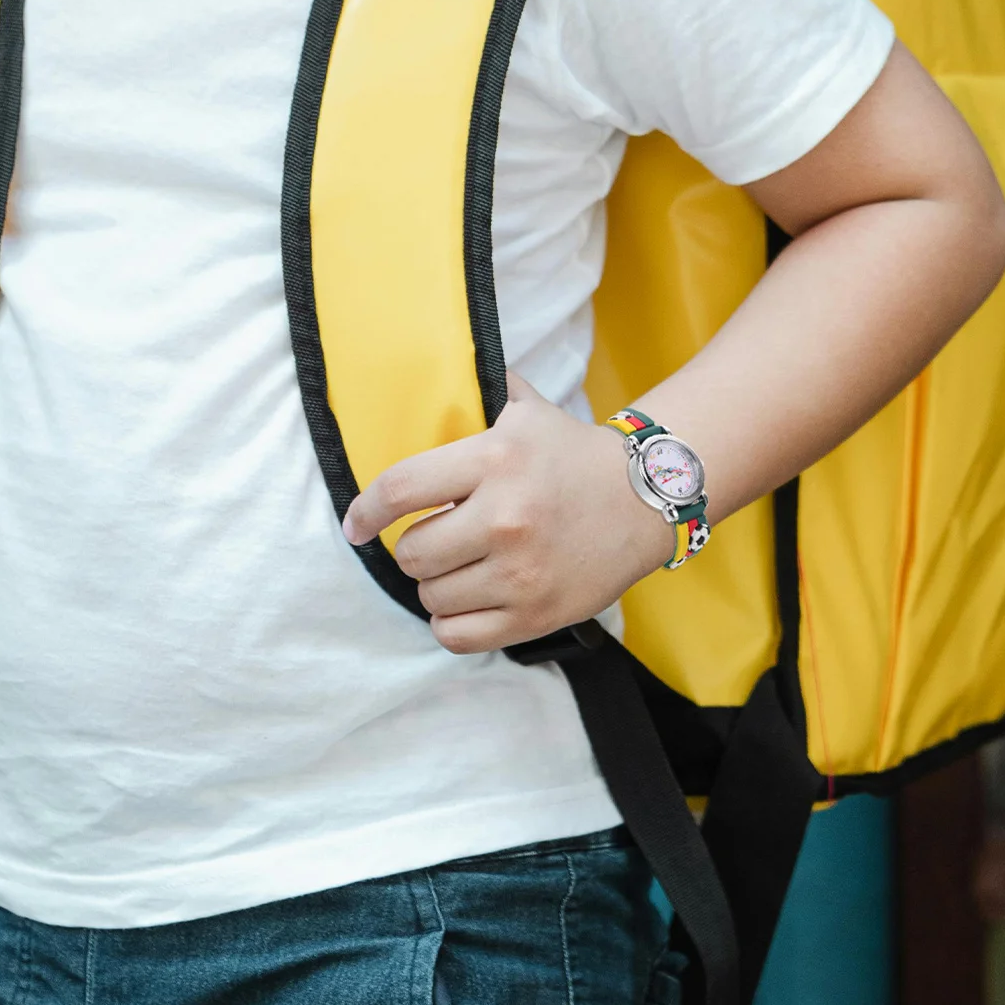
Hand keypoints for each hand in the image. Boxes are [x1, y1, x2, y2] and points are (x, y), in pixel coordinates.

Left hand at [342, 374, 672, 653]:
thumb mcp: (526, 409)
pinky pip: (458, 635)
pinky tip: (466, 600)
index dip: (367, 511)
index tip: (357, 524)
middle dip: (415, 546)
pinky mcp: (537, 614)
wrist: (647, 498)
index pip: (401, 489)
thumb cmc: (573, 454)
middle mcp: (506, 518)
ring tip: (461, 566)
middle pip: (412, 552)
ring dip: (436, 583)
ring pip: (432, 595)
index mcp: (496, 459)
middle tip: (437, 537)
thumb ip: (477, 391)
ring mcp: (522, 572)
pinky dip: (451, 621)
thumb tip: (432, 368)